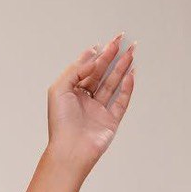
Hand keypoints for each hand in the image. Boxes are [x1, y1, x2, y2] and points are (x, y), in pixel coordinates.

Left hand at [47, 32, 136, 174]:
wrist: (70, 150)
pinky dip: (127, 87)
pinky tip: (131, 74)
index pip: (85, 70)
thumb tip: (93, 57)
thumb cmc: (60, 123)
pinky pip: (122, 101)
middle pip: (101, 74)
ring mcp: (99, 111)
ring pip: (113, 84)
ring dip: (122, 67)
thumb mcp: (59, 88)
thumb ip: (76, 70)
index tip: (104, 43)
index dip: (95, 56)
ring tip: (131, 52)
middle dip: (111, 57)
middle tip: (122, 41)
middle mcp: (85, 101)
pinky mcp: (111, 121)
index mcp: (70, 93)